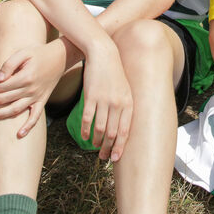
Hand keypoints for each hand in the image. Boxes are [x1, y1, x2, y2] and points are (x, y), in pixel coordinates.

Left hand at [0, 39, 67, 137]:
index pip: (1, 86)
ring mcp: (36, 97)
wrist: (59, 58)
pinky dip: (28, 126)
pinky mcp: (42, 101)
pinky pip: (35, 117)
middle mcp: (30, 90)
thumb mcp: (23, 53)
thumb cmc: (39, 53)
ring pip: (14, 110)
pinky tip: (20, 134)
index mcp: (25, 77)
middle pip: (4, 99)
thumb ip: (9, 64)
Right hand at [77, 40, 132, 161]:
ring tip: (94, 147)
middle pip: (113, 133)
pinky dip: (85, 130)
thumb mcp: (126, 91)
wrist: (104, 55)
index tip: (115, 158)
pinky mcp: (91, 96)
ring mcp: (104, 100)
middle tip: (103, 157)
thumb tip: (121, 129)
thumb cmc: (115, 75)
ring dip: (96, 141)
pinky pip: (87, 118)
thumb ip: (125, 108)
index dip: (120, 147)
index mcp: (128, 104)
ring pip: (100, 128)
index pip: (125, 131)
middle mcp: (118, 104)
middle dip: (108, 148)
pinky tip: (84, 136)